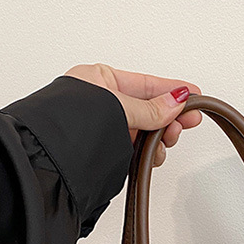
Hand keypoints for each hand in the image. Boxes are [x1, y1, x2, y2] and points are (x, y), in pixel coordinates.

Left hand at [64, 63, 201, 166]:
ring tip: (166, 141)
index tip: (194, 95)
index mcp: (99, 81)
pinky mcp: (108, 153)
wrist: (50, 162)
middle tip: (187, 122)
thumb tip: (177, 100)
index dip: (172, 90)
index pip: (145, 84)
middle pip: (149, 109)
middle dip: (169, 117)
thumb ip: (151, 108)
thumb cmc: (69, 126)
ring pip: (146, 132)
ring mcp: (106, 130)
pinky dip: (149, 153)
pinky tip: (153, 155)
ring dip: (160, 138)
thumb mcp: (119, 108)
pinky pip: (137, 150)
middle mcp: (103, 105)